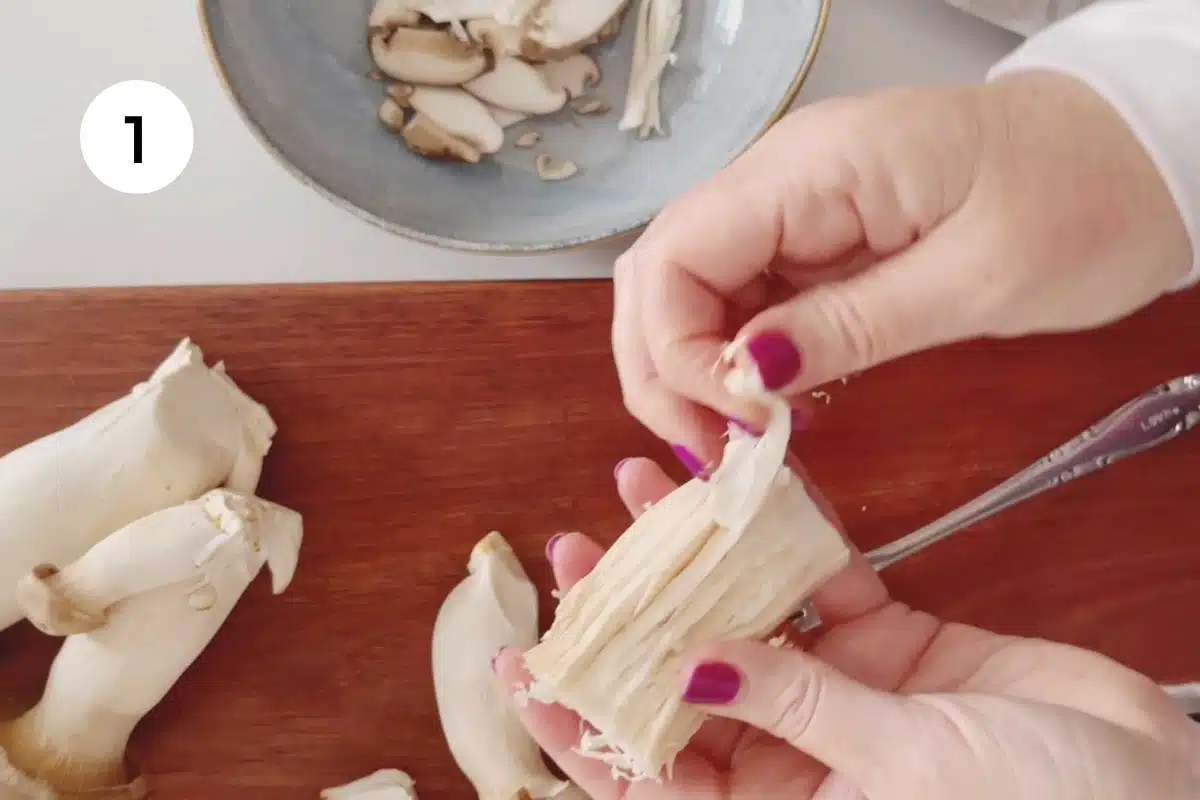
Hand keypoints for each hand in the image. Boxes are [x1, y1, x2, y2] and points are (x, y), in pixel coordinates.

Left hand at [495, 458, 1199, 798]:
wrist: (1158, 786)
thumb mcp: (902, 773)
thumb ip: (793, 712)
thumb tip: (688, 672)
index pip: (652, 773)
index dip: (582, 723)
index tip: (525, 665)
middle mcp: (798, 759)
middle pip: (686, 682)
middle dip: (631, 616)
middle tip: (576, 551)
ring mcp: (842, 696)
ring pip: (745, 619)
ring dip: (697, 558)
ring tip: (640, 487)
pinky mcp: (890, 644)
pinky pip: (824, 586)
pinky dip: (789, 538)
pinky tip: (743, 486)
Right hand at [613, 71, 1193, 466]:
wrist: (1132, 155)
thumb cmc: (1080, 203)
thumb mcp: (974, 280)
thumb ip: (849, 326)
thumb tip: (741, 377)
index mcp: (810, 168)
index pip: (675, 255)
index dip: (676, 350)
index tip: (736, 424)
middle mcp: (779, 177)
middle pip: (660, 272)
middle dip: (662, 369)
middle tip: (710, 452)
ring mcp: (792, 205)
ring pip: (688, 289)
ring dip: (691, 371)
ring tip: (736, 443)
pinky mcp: (812, 235)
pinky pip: (741, 297)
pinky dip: (735, 359)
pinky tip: (768, 406)